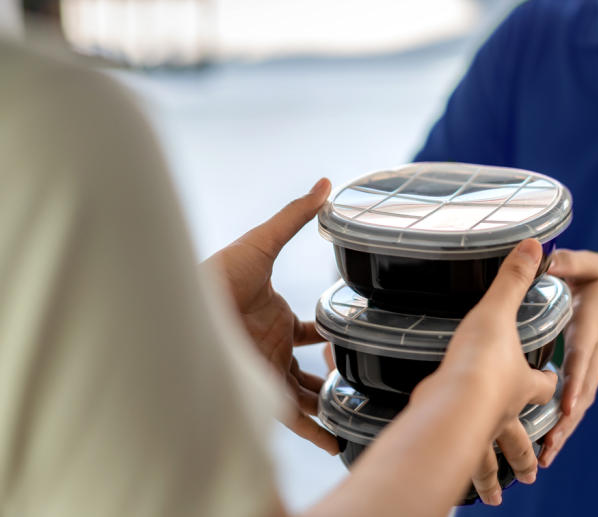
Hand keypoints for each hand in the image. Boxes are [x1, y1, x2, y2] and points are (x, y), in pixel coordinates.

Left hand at [203, 178, 337, 453]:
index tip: (355, 332)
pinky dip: (315, 431)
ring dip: (329, 405)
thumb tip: (325, 184)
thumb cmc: (218, 275)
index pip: (310, 331)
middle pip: (309, 367)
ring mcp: (268, 372)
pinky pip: (294, 419)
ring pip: (306, 396)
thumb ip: (295, 216)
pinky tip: (335, 440)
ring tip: (358, 413)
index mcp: (277, 318)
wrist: (184, 308)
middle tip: (363, 376)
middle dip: (333, 374)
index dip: (330, 332)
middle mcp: (273, 348)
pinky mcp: (262, 393)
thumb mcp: (262, 243)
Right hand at [421, 239, 558, 504]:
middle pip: (520, 437)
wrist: (452, 403)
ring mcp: (479, 433)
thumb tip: (535, 244)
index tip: (556, 385)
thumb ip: (514, 278)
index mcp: (521, 383)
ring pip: (490, 461)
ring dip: (493, 476)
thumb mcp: (499, 309)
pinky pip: (458, 465)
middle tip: (534, 471)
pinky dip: (461, 477)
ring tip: (496, 498)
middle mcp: (504, 414)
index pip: (545, 384)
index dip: (553, 384)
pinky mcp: (452, 446)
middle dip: (526, 452)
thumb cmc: (480, 360)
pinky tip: (455, 485)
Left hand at [537, 249, 597, 466]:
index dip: (575, 377)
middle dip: (567, 417)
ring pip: (580, 402)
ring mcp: (595, 368)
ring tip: (546, 457)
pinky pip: (578, 403)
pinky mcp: (590, 378)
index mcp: (593, 322)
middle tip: (551, 443)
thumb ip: (573, 262)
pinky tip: (549, 450)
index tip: (566, 403)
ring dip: (565, 430)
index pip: (583, 351)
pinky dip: (566, 427)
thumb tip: (546, 259)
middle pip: (581, 387)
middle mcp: (595, 351)